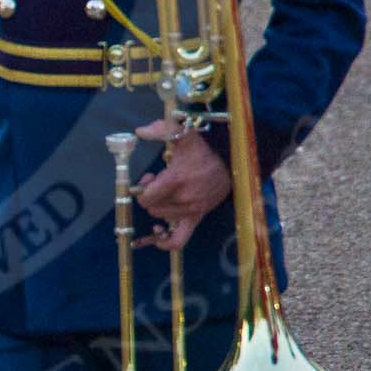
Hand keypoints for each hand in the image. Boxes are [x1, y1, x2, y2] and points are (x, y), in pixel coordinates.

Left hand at [133, 119, 231, 250]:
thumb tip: (140, 131)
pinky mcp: (198, 217)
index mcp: (176, 180)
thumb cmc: (203, 150)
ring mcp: (191, 210)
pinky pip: (179, 240)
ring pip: (162, 217)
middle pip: (152, 207)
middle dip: (150, 195)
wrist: (230, 164)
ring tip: (165, 194)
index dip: (143, 187)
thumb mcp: (184, 134)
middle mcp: (183, 199)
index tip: (150, 176)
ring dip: (158, 207)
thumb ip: (162, 128)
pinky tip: (157, 235)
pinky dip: (165, 241)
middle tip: (157, 183)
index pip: (146, 196)